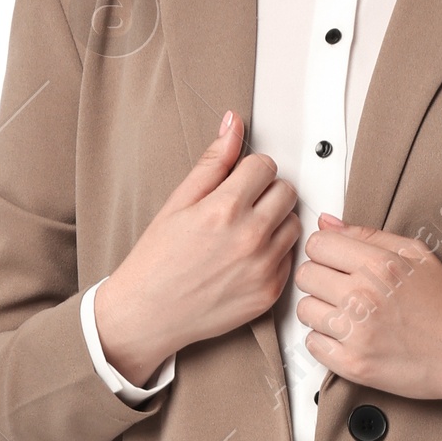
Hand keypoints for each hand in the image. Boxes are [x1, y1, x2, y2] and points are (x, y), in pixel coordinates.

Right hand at [93, 112, 299, 382]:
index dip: (250, 170)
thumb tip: (233, 125)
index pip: (265, 165)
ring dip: (275, 222)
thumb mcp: (177, 203)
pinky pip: (289, 258)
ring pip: (293, 224)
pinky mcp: (270, 292)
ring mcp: (263, 267)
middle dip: (266, 192)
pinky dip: (273, 253)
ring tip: (243, 233)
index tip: (238, 181)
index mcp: (224, 208)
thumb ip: (212, 163)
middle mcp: (250, 237)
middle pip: (286, 191)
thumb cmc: (157, 261)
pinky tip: (245, 258)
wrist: (148, 315)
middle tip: (240, 206)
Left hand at [295, 216, 441, 403]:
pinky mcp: (352, 363)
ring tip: (348, 316)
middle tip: (341, 290)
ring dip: (322, 311)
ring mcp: (356, 332)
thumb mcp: (415, 254)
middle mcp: (363, 296)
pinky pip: (312, 344)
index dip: (324, 252)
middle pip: (305, 275)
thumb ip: (366, 235)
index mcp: (379, 264)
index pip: (317, 244)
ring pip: (305, 310)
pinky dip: (326, 341)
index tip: (335, 262)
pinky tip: (348, 338)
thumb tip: (326, 223)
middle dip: (320, 280)